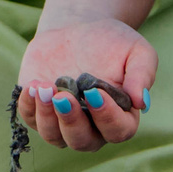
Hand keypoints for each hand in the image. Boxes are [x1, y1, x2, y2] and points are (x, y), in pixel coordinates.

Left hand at [17, 18, 156, 151]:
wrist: (78, 30)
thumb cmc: (112, 42)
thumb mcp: (136, 50)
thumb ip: (143, 74)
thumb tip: (141, 102)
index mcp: (120, 117)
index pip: (117, 130)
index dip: (107, 117)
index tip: (94, 93)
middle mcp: (92, 127)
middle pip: (82, 141)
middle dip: (71, 122)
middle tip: (63, 97)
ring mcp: (62, 122)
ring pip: (54, 136)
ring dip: (47, 117)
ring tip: (44, 88)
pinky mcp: (40, 111)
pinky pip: (31, 119)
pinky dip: (29, 106)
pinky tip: (32, 86)